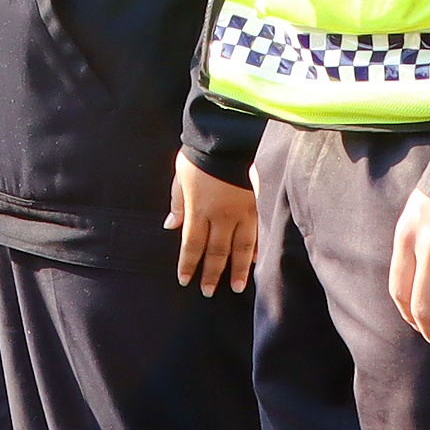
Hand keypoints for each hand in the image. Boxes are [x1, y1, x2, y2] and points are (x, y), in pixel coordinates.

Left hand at [170, 157, 259, 294]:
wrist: (227, 137)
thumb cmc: (199, 156)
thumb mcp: (180, 177)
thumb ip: (177, 203)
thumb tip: (171, 226)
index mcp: (198, 209)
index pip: (192, 245)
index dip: (189, 265)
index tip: (185, 280)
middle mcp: (220, 216)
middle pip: (216, 252)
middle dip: (212, 274)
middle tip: (208, 291)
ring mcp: (242, 212)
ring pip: (240, 248)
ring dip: (237, 269)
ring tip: (235, 287)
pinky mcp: (257, 205)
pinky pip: (257, 233)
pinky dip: (256, 249)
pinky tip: (255, 262)